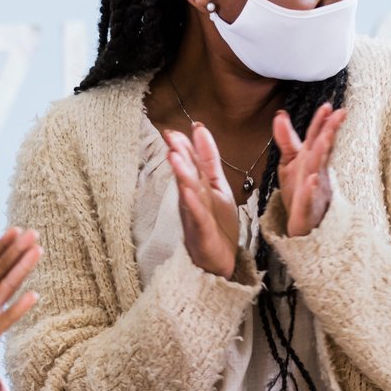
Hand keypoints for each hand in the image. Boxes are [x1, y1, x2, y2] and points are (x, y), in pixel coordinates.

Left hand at [0, 228, 41, 386]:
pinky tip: (33, 295)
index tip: (16, 229)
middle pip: (3, 268)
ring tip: (37, 252)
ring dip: (23, 269)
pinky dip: (20, 307)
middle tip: (34, 233)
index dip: (2, 244)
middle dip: (17, 250)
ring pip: (9, 285)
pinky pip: (8, 317)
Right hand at [164, 124, 239, 278]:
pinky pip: (196, 215)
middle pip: (185, 174)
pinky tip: (187, 191)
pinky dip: (192, 203)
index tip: (177, 129)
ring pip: (188, 192)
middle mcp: (191, 199)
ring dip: (181, 174)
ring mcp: (194, 215)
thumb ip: (209, 160)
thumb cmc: (215, 224)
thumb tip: (199, 128)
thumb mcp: (217, 185)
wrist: (219, 261)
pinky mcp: (201, 232)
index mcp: (197, 187)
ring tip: (175, 157)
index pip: (190, 162)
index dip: (184, 145)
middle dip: (179, 155)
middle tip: (171, 136)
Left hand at [272, 103, 347, 237]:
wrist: (303, 223)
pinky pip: (308, 198)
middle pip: (321, 149)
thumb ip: (286, 139)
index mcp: (311, 159)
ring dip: (321, 154)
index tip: (327, 106)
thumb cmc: (299, 191)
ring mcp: (314, 190)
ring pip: (317, 169)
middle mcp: (316, 171)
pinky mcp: (306, 209)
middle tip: (337, 115)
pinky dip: (310, 189)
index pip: (316, 138)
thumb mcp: (289, 162)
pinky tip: (311, 180)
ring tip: (325, 138)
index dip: (321, 122)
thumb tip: (280, 114)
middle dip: (328, 132)